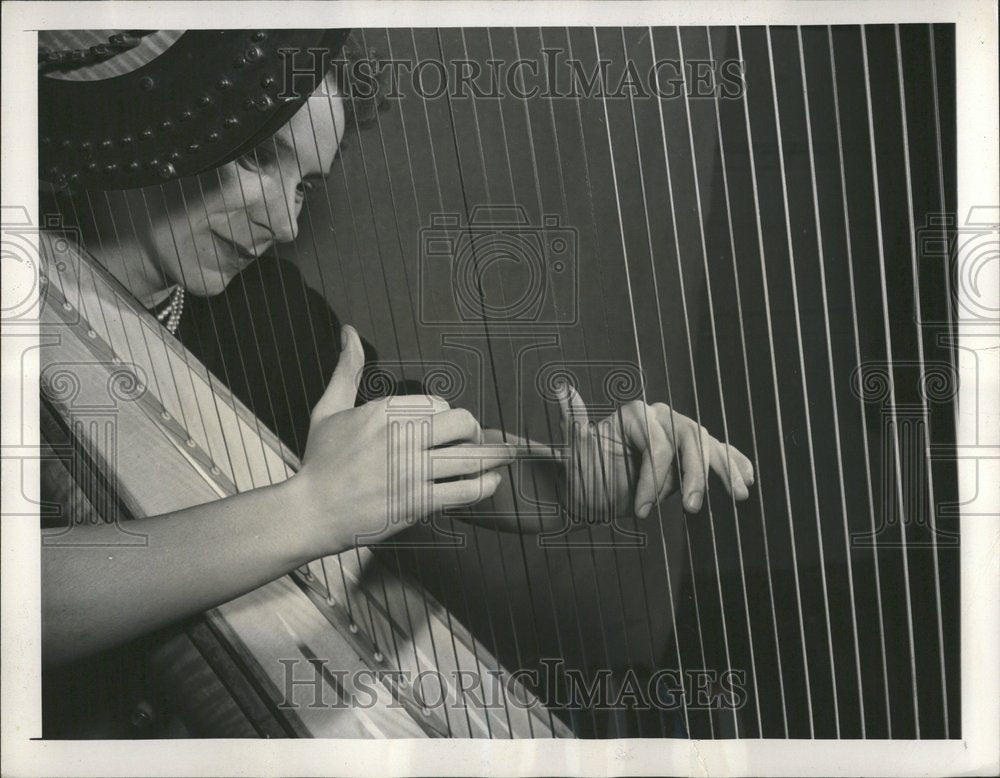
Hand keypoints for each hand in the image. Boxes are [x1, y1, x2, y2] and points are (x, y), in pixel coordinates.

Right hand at [289, 326, 510, 553]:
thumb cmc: (319, 462)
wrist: (311, 512)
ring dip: (493, 457)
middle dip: (474, 431)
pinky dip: (486, 485)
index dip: (447, 415)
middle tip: (474, 440)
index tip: (446, 427)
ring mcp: (411, 471)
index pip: (438, 403)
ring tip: (505, 456)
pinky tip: (491, 482)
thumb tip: (350, 332)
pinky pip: (466, 490)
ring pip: (470, 457)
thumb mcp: (329, 408)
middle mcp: (401, 438)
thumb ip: (347, 369)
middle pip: (462, 423)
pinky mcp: (417, 503)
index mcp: (384, 411)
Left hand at [556, 383, 753, 520]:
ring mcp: (677, 432)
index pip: (657, 444)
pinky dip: (734, 463)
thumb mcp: (573, 454)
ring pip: (708, 445)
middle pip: (689, 439)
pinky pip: (718, 452)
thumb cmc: (579, 473)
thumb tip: (561, 388)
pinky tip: (747, 479)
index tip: (640, 513)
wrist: (588, 490)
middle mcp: (660, 416)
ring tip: (740, 495)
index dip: (652, 479)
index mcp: (634, 413)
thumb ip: (573, 423)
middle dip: (694, 476)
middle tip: (691, 510)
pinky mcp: (688, 452)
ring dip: (725, 470)